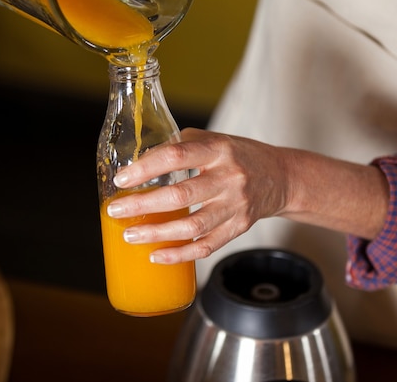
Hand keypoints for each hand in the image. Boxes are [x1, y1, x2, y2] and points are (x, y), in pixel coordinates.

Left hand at [106, 128, 388, 264]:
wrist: (281, 177)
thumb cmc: (239, 156)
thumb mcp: (214, 140)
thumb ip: (180, 145)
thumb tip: (139, 162)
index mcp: (218, 150)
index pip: (177, 156)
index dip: (146, 168)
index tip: (122, 179)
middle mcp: (229, 177)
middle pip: (181, 195)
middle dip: (143, 205)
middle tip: (116, 210)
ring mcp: (236, 206)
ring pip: (192, 226)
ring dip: (158, 234)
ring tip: (130, 236)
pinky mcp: (240, 227)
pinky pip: (207, 246)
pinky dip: (180, 255)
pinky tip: (157, 256)